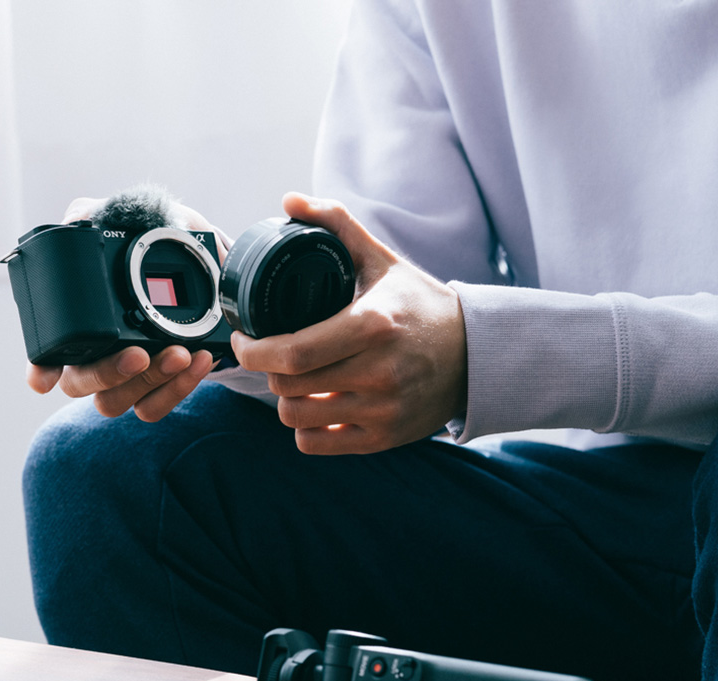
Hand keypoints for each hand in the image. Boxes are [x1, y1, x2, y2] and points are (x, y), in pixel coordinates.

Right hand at [24, 196, 222, 421]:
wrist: (211, 264)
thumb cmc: (159, 239)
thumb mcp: (129, 216)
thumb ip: (96, 213)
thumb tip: (78, 220)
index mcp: (78, 319)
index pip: (46, 353)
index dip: (40, 369)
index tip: (44, 379)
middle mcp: (96, 353)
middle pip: (81, 383)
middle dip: (108, 372)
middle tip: (138, 352)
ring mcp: (126, 375)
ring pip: (117, 402)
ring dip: (147, 382)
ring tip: (180, 354)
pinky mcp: (159, 387)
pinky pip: (156, 405)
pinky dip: (178, 388)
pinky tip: (199, 359)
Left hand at [231, 192, 467, 454]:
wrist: (475, 355)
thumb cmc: (418, 305)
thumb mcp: (381, 261)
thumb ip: (336, 225)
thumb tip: (290, 199)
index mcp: (372, 326)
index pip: (292, 353)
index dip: (253, 351)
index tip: (242, 339)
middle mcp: (379, 372)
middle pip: (288, 386)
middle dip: (267, 371)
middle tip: (271, 355)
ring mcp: (383, 409)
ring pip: (297, 419)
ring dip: (285, 399)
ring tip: (294, 380)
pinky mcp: (384, 438)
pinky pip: (316, 444)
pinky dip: (306, 428)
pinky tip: (314, 405)